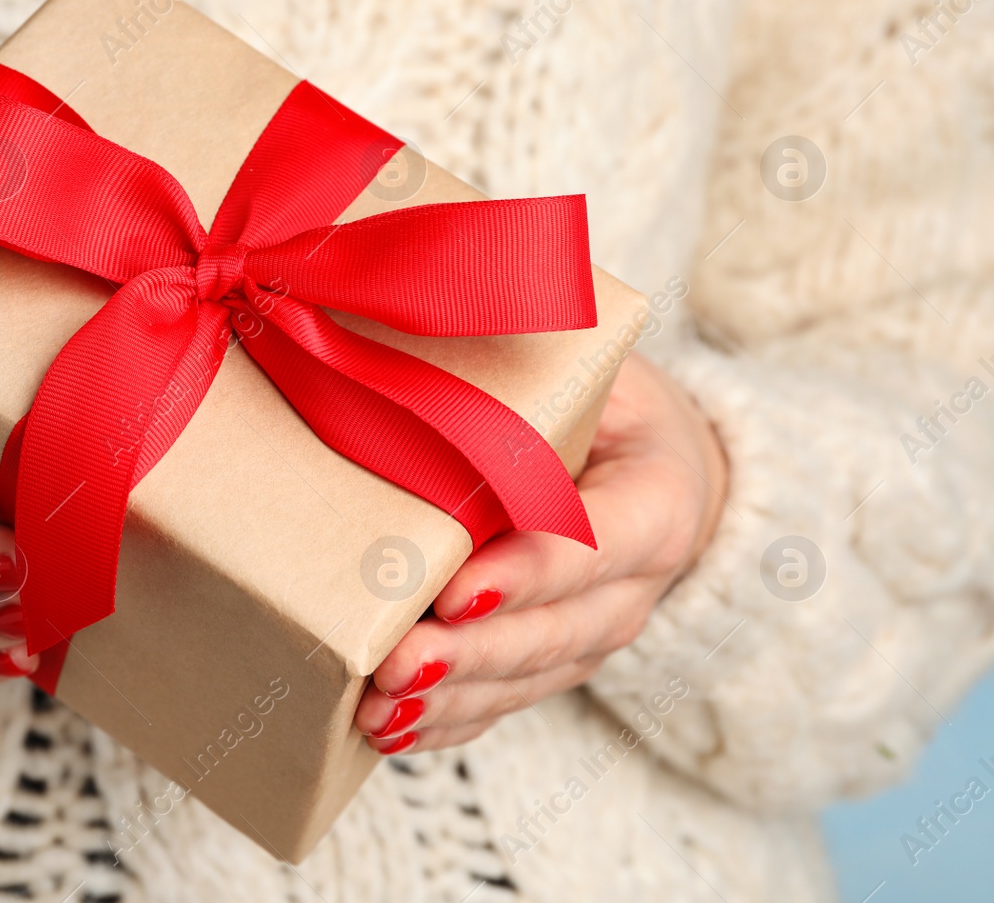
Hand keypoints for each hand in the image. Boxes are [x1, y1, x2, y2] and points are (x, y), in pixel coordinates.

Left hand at [355, 353, 727, 753]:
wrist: (662, 465)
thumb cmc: (609, 401)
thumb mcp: (596, 366)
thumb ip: (538, 362)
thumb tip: (416, 309)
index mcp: (656, 499)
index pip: (595, 543)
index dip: (531, 573)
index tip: (461, 592)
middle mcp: (638, 584)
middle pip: (556, 630)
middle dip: (474, 655)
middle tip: (398, 665)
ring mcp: (597, 633)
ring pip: (528, 679)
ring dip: (452, 701)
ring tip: (380, 709)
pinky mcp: (558, 661)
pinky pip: (508, 704)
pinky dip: (452, 723)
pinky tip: (397, 733)